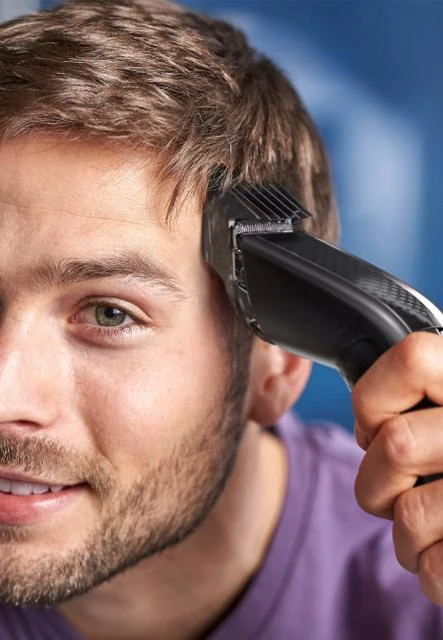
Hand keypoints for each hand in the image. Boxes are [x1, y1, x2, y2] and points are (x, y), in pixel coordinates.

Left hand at [352, 332, 442, 604]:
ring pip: (410, 514)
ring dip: (408, 533)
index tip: (379, 427)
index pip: (412, 360)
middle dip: (379, 480)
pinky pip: (436, 569)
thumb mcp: (439, 414)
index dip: (375, 401)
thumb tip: (347, 411)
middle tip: (407, 489)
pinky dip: (433, 569)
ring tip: (436, 526)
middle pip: (396, 445)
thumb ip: (411, 399)